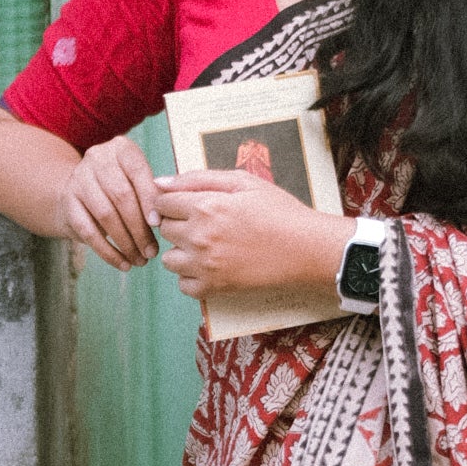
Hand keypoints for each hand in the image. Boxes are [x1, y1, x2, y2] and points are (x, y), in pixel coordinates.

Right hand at [57, 133, 160, 268]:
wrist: (78, 192)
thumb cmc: (122, 188)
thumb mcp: (138, 181)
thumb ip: (154, 193)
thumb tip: (167, 215)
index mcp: (121, 148)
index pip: (138, 172)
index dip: (149, 200)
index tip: (159, 225)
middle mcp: (97, 158)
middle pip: (122, 196)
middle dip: (140, 228)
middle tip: (152, 251)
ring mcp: (79, 179)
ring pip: (106, 215)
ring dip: (126, 243)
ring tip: (140, 260)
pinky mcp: (67, 203)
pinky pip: (89, 232)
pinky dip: (108, 252)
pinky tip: (122, 263)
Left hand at [153, 171, 350, 305]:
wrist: (306, 248)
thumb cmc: (278, 211)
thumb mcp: (242, 181)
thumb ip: (198, 178)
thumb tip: (160, 182)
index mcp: (204, 205)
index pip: (162, 202)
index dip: (173, 201)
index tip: (189, 205)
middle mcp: (198, 236)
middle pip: (164, 229)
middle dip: (178, 223)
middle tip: (204, 223)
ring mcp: (204, 264)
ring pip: (169, 259)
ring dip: (181, 251)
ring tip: (205, 246)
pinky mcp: (214, 287)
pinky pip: (183, 285)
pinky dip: (191, 277)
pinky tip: (210, 266)